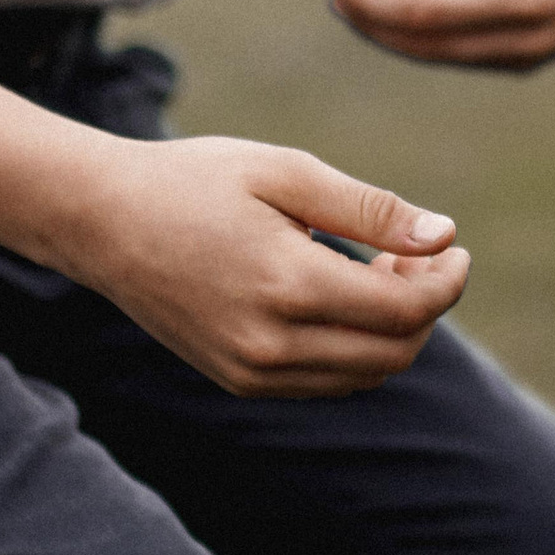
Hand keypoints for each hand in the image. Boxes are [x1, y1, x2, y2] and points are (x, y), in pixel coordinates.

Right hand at [47, 133, 469, 396]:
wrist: (101, 222)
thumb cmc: (194, 181)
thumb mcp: (286, 173)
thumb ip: (371, 210)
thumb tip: (444, 237)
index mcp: (287, 285)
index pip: (405, 310)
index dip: (446, 283)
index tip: (453, 249)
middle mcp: (270, 345)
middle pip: (394, 353)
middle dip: (426, 308)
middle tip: (418, 256)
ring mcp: (252, 372)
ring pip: (363, 375)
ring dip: (394, 332)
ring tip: (381, 271)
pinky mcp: (238, 381)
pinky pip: (325, 382)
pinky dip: (355, 350)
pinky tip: (343, 298)